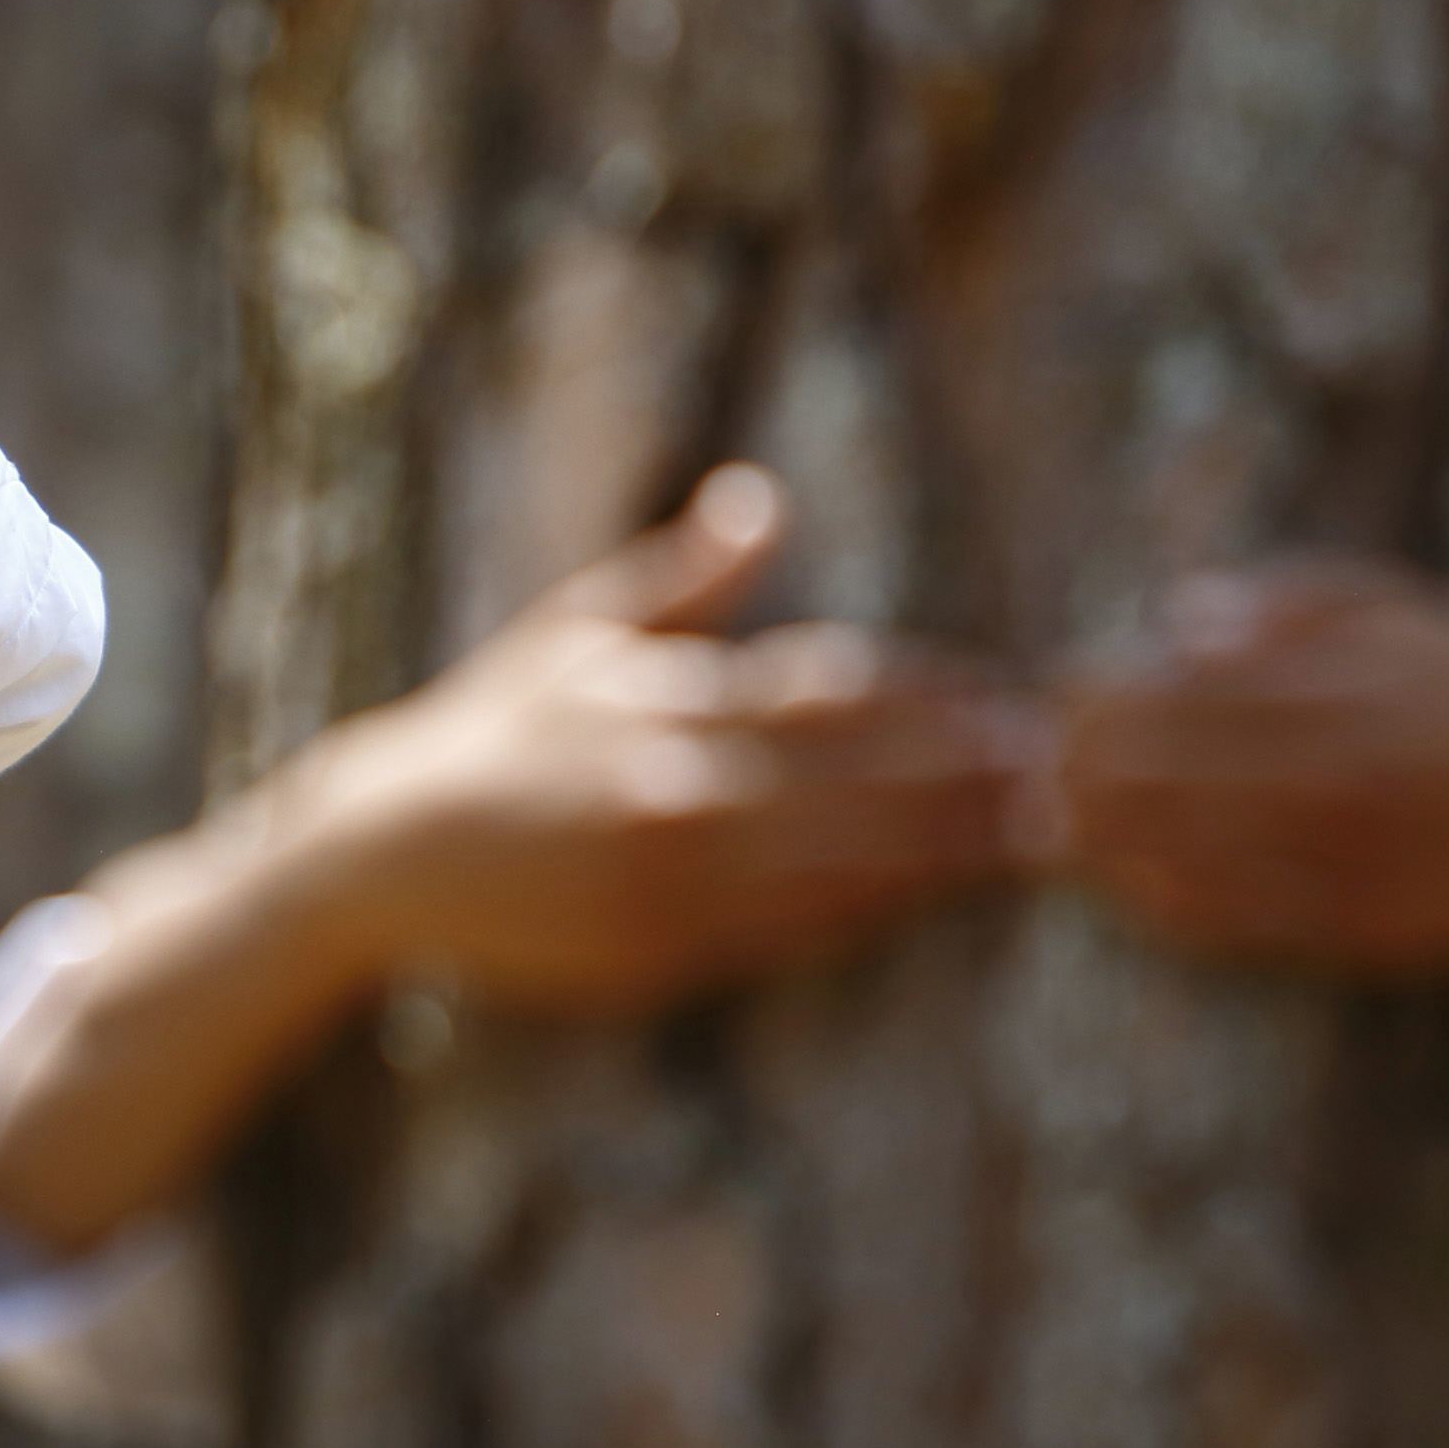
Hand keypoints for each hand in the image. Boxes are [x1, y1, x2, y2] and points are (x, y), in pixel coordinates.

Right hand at [257, 466, 1031, 1020]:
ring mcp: (669, 874)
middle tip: (1067, 768)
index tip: (1009, 694)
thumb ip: (683, 580)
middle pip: (858, 777)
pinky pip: (785, 934)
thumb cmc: (488, 734)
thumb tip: (760, 497)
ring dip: (944, 851)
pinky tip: (925, 905)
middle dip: (969, 773)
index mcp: (667, 698)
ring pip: (840, 861)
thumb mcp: (575, 634)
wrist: (380, 855)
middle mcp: (678, 783)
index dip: (930, 693)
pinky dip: (866, 915)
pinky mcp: (656, 950)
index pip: (830, 688)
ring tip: (1034, 841)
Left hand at [1055, 562, 1448, 970]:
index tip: (1051, 700)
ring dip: (1095, 849)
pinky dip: (1166, 911)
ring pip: (1172, 857)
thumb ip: (1288, 605)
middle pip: (1141, 775)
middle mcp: (1321, 771)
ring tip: (1049, 838)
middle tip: (1029, 777)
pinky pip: (1234, 927)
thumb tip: (1175, 618)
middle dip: (1065, 776)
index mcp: (1322, 686)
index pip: (1153, 690)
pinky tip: (1132, 895)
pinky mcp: (1364, 928)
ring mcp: (1340, 856)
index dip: (1080, 699)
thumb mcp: (1406, 611)